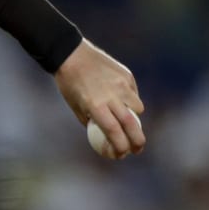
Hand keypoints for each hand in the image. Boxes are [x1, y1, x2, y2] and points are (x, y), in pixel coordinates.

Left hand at [52, 38, 145, 158]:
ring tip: (129, 122)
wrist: (72, 55)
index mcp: (96, 106)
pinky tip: (124, 101)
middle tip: (138, 149)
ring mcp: (121, 84)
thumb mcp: (76, 107)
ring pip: (137, 108)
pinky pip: (134, 93)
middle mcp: (111, 96)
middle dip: (138, 140)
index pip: (114, 132)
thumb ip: (92, 121)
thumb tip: (104, 136)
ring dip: (135, 119)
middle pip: (131, 124)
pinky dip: (132, 101)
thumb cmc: (70, 84)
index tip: (122, 155)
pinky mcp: (126, 75)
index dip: (120, 147)